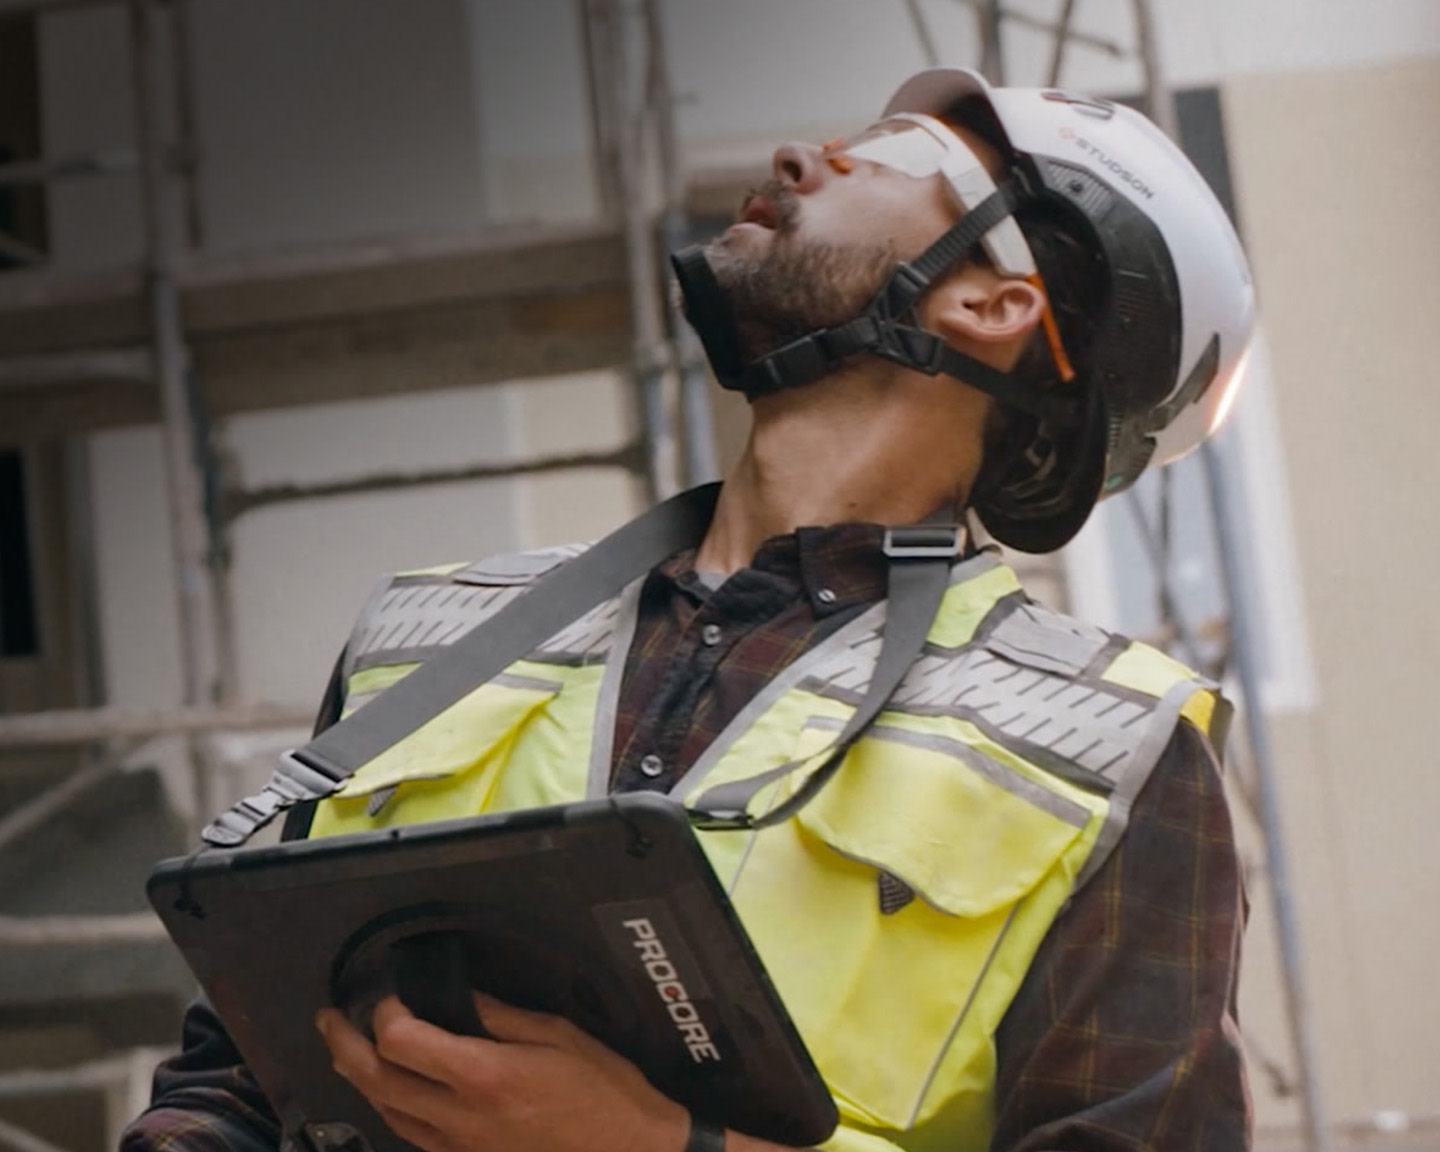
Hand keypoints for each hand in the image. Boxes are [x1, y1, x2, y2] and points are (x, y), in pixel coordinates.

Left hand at [315, 993, 690, 1151]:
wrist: (628, 1151)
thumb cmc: (602, 1088)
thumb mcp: (557, 1035)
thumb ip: (500, 1016)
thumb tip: (459, 996)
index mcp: (483, 1074)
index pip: (401, 1042)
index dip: (385, 1012)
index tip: (391, 992)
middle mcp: (459, 1116)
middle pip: (376, 1080)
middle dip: (343, 1044)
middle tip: (329, 1017)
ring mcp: (458, 1146)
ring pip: (385, 1113)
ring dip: (358, 1078)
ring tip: (346, 1049)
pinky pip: (410, 1136)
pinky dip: (388, 1107)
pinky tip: (389, 1091)